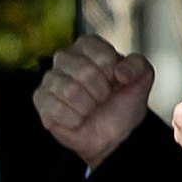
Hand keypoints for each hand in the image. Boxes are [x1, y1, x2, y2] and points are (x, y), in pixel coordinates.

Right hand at [33, 35, 153, 166]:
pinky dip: (74, 120)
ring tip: (89, 109)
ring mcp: (50, 79)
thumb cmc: (121, 104)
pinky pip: (56, 109)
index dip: (112, 74)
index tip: (114, 82)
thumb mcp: (141, 81)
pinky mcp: (40, 99)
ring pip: (69, 91)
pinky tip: (77, 119)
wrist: (111, 135)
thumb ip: (139, 67)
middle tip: (101, 99)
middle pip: (84, 72)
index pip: (101, 54)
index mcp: (88, 46)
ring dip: (87, 107)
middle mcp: (65, 57)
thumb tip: (120, 72)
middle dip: (100, 93)